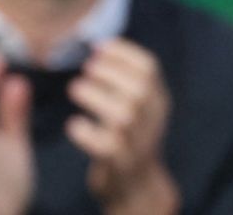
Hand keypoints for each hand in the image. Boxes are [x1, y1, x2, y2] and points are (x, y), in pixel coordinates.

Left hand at [67, 39, 178, 214]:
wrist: (136, 186)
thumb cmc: (129, 139)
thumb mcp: (138, 108)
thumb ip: (125, 82)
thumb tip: (98, 47)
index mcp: (158, 101)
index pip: (150, 68)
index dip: (123, 52)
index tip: (97, 46)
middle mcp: (153, 120)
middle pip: (139, 88)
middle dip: (110, 72)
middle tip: (86, 68)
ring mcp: (138, 143)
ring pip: (123, 116)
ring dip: (96, 97)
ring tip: (75, 88)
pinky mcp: (121, 163)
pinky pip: (106, 146)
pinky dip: (87, 132)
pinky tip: (74, 124)